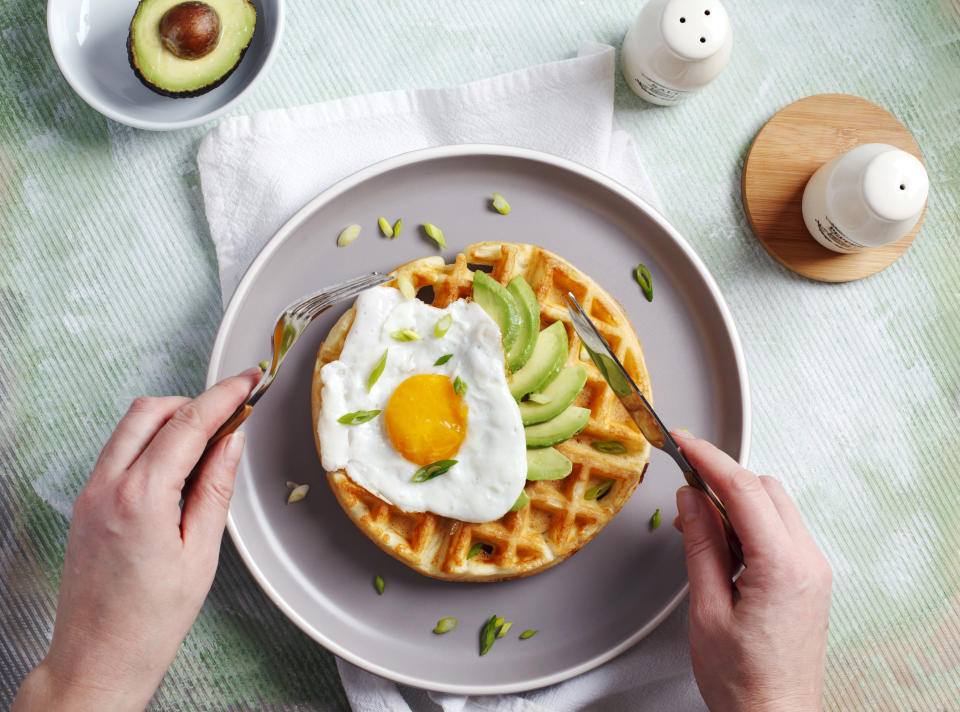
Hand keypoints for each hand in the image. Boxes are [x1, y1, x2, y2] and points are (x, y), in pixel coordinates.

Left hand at [14, 368, 260, 710]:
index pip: (188, 425)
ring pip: (130, 426)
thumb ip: (215, 488)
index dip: (224, 396)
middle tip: (232, 413)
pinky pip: (119, 451)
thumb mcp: (200, 552)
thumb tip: (232, 442)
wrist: (99, 657)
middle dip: (194, 402)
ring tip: (209, 444)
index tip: (249, 380)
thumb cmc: (151, 619)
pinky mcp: (85, 503)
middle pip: (150, 411)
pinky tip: (178, 466)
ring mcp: (90, 493)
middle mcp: (106, 487)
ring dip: (171, 421)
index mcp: (140, 499)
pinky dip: (151, 443)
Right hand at [672, 430, 831, 711]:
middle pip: (766, 489)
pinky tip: (722, 542)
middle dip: (723, 477)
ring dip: (736, 500)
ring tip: (696, 521)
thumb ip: (701, 545)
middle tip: (683, 480)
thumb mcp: (706, 609)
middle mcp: (808, 562)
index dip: (709, 459)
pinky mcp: (810, 580)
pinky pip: (780, 530)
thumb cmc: (742, 680)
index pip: (745, 490)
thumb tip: (691, 498)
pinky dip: (749, 522)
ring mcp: (814, 570)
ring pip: (775, 506)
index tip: (683, 441)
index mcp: (783, 567)